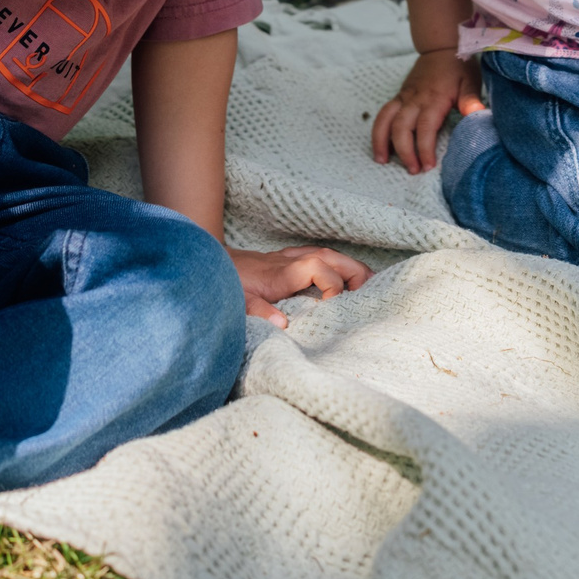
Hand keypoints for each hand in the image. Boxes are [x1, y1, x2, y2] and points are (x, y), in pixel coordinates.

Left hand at [230, 243, 370, 326]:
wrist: (208, 264)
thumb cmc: (224, 285)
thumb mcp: (236, 303)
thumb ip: (258, 312)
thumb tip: (282, 325)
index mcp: (281, 273)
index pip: (318, 267)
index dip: (332, 284)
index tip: (333, 306)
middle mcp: (288, 261)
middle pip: (330, 256)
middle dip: (354, 271)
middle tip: (370, 292)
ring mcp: (288, 258)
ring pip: (327, 253)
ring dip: (348, 267)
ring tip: (368, 284)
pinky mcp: (285, 260)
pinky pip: (318, 256)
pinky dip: (335, 265)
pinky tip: (343, 277)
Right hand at [370, 48, 484, 174]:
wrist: (440, 47)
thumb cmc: (458, 66)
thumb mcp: (470, 81)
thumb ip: (470, 100)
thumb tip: (476, 115)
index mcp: (433, 98)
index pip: (425, 128)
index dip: (424, 148)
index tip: (428, 165)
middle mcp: (414, 99)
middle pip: (401, 127)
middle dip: (405, 151)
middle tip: (413, 170)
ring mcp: (404, 97)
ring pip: (386, 120)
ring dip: (382, 141)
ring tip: (382, 161)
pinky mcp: (398, 97)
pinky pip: (383, 114)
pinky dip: (378, 130)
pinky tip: (380, 146)